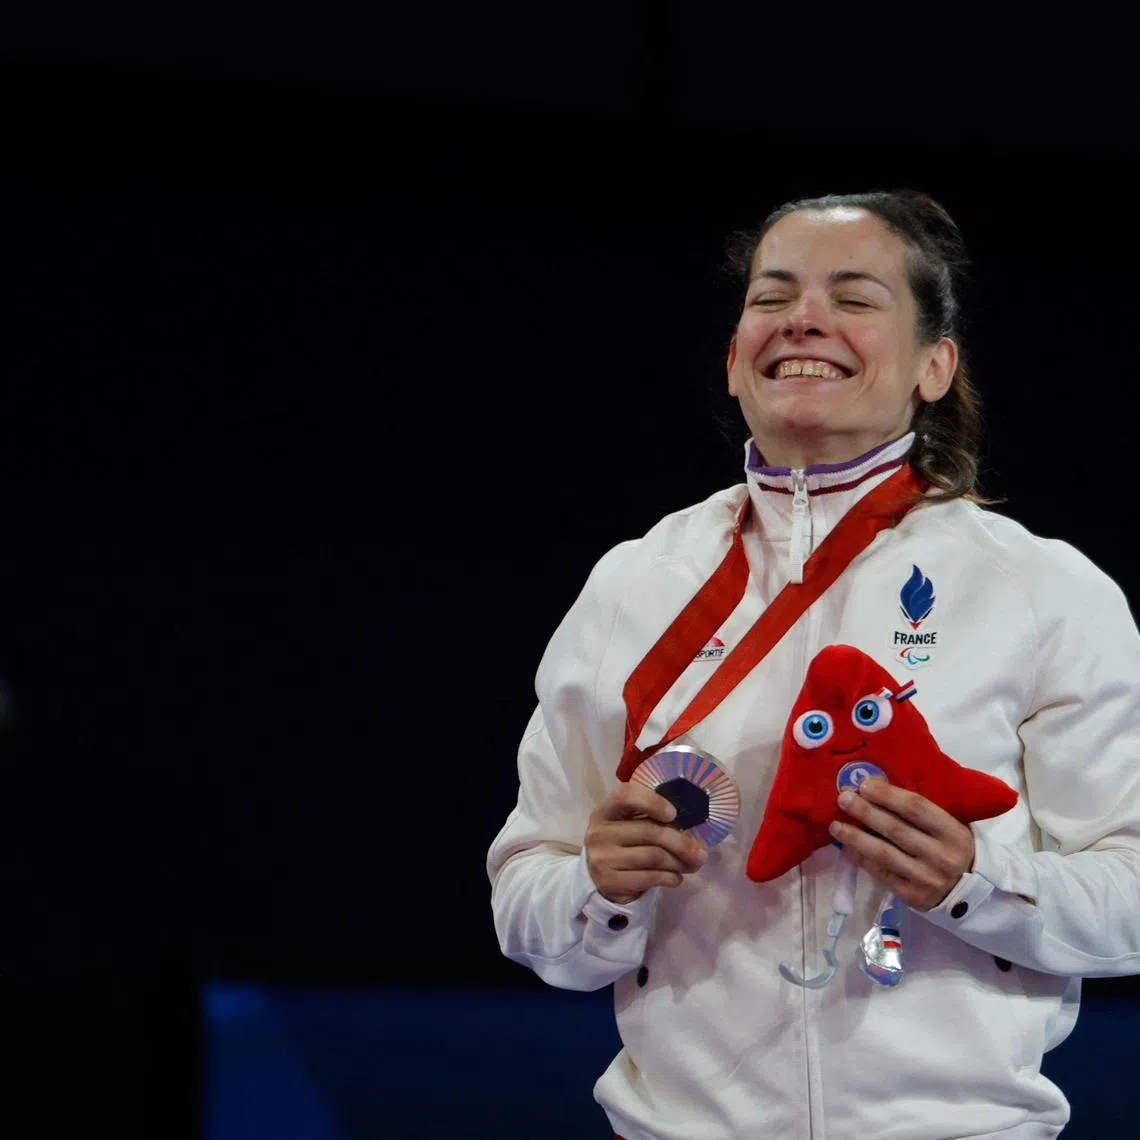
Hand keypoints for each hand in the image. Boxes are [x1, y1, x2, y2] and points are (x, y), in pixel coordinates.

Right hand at [585, 782, 708, 903]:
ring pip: (654, 857)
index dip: (652, 802)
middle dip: (681, 842)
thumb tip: (695, 834)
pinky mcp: (610, 882)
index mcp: (605, 811)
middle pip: (649, 831)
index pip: (626, 796)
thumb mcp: (629, 825)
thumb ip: (653, 821)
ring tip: (691, 865)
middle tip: (701, 852)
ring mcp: (603, 859)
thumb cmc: (623, 845)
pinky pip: (650, 877)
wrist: (599, 879)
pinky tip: (676, 877)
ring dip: (679, 862)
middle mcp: (599, 833)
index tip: (674, 814)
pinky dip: (670, 878)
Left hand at [828, 777, 974, 910]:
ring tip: (835, 825)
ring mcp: (926, 878)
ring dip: (855, 837)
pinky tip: (847, 847)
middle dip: (865, 812)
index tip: (864, 784)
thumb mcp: (949, 826)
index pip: (916, 808)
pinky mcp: (912, 896)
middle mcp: (941, 856)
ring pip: (883, 854)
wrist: (969, 892)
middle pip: (895, 829)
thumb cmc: (951, 848)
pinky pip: (880, 873)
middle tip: (843, 799)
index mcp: (953, 833)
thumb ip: (922, 812)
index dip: (888, 795)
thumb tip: (877, 789)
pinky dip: (861, 858)